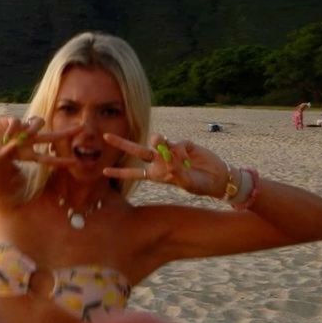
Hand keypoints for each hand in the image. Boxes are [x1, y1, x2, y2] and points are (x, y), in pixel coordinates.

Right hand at [0, 115, 75, 166]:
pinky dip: (12, 130)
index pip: (48, 157)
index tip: (75, 162)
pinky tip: (5, 135)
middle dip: (67, 133)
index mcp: (27, 153)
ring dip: (31, 130)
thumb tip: (15, 143)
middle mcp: (28, 140)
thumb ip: (9, 153)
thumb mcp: (1, 157)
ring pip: (38, 124)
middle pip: (52, 136)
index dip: (60, 160)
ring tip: (16, 139)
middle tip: (83, 128)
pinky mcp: (13, 120)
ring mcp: (22, 129)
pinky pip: (18, 123)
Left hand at [103, 133, 227, 197]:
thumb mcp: (188, 184)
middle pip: (137, 151)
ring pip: (156, 141)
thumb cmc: (200, 185)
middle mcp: (161, 161)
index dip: (120, 173)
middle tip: (106, 136)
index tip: (104, 172)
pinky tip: (189, 160)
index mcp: (157, 175)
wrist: (217, 177)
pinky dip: (182, 152)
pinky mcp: (182, 144)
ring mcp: (170, 151)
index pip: (135, 173)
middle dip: (122, 144)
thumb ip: (177, 174)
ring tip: (167, 149)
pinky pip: (177, 144)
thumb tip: (168, 161)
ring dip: (159, 143)